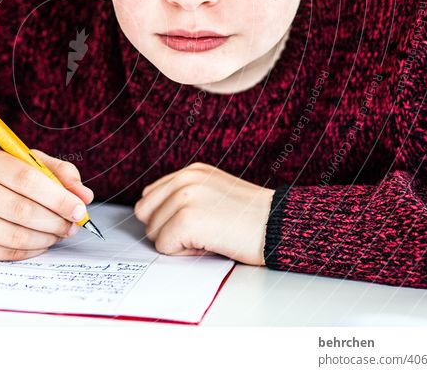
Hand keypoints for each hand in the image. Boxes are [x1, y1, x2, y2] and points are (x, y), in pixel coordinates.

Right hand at [0, 148, 92, 260]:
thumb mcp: (23, 163)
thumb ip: (57, 173)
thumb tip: (84, 195)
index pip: (27, 179)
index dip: (58, 196)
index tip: (80, 208)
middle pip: (23, 210)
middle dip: (56, 221)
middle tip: (73, 224)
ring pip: (15, 236)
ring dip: (47, 238)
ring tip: (59, 233)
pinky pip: (5, 253)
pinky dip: (31, 250)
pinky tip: (41, 242)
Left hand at [134, 163, 274, 265]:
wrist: (280, 226)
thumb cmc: (252, 219)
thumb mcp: (214, 194)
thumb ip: (185, 197)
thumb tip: (154, 216)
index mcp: (190, 172)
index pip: (150, 197)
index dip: (166, 218)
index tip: (193, 224)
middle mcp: (184, 180)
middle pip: (146, 214)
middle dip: (166, 230)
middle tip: (200, 233)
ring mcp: (184, 198)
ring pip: (153, 232)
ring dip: (177, 242)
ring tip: (208, 236)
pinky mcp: (187, 219)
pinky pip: (164, 246)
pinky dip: (184, 253)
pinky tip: (209, 244)